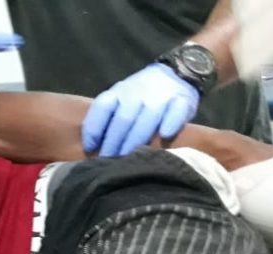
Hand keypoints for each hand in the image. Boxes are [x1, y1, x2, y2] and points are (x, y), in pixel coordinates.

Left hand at [83, 63, 199, 156]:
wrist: (175, 73)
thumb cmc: (140, 95)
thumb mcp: (120, 99)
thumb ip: (108, 117)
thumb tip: (92, 146)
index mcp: (118, 92)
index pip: (102, 107)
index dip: (94, 128)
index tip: (90, 148)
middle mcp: (137, 93)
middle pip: (123, 119)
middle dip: (114, 142)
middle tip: (109, 162)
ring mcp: (160, 96)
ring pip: (147, 119)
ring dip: (136, 140)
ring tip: (129, 159)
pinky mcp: (182, 100)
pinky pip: (176, 112)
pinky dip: (170, 124)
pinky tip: (165, 135)